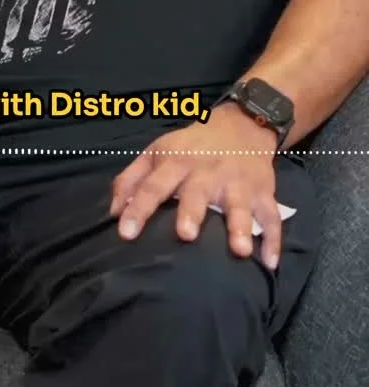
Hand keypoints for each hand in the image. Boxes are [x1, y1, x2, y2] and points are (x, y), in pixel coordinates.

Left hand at [110, 104, 281, 270]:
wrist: (242, 124)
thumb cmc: (191, 145)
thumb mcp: (157, 152)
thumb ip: (131, 179)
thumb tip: (112, 212)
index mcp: (176, 161)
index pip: (153, 185)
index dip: (138, 208)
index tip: (125, 233)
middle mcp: (207, 171)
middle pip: (197, 193)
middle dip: (192, 212)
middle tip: (185, 235)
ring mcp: (238, 182)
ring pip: (240, 205)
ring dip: (240, 227)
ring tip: (240, 251)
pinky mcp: (263, 191)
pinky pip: (272, 216)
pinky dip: (274, 239)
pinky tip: (269, 262)